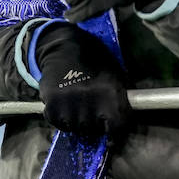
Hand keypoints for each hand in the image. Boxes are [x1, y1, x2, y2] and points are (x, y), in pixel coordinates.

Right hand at [34, 22, 130, 138]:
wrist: (63, 48)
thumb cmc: (94, 62)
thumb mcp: (115, 75)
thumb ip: (121, 98)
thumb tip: (125, 122)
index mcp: (111, 93)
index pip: (118, 126)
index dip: (116, 128)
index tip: (111, 125)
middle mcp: (91, 102)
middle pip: (95, 129)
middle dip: (94, 122)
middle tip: (91, 104)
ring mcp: (70, 106)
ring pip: (77, 128)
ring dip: (77, 120)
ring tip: (77, 101)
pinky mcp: (52, 108)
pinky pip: (60, 125)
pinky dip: (62, 118)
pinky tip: (65, 102)